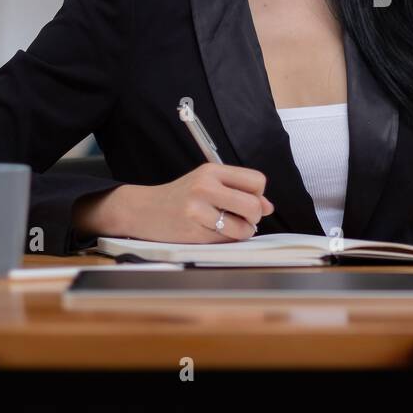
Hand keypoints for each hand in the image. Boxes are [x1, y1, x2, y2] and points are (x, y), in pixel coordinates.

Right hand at [79, 163, 274, 242]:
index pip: (256, 181)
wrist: (143, 210)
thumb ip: (238, 191)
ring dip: (242, 232)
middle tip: (244, 218)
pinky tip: (214, 232)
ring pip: (242, 228)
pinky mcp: (193, 232)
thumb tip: (268, 207)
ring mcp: (197, 211)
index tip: (248, 199)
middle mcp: (204, 187)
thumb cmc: (181, 197)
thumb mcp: (207, 184)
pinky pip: (225, 240)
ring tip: (230, 228)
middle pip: (253, 205)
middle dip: (254, 216)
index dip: (258, 194)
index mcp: (212, 171)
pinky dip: (226, 240)